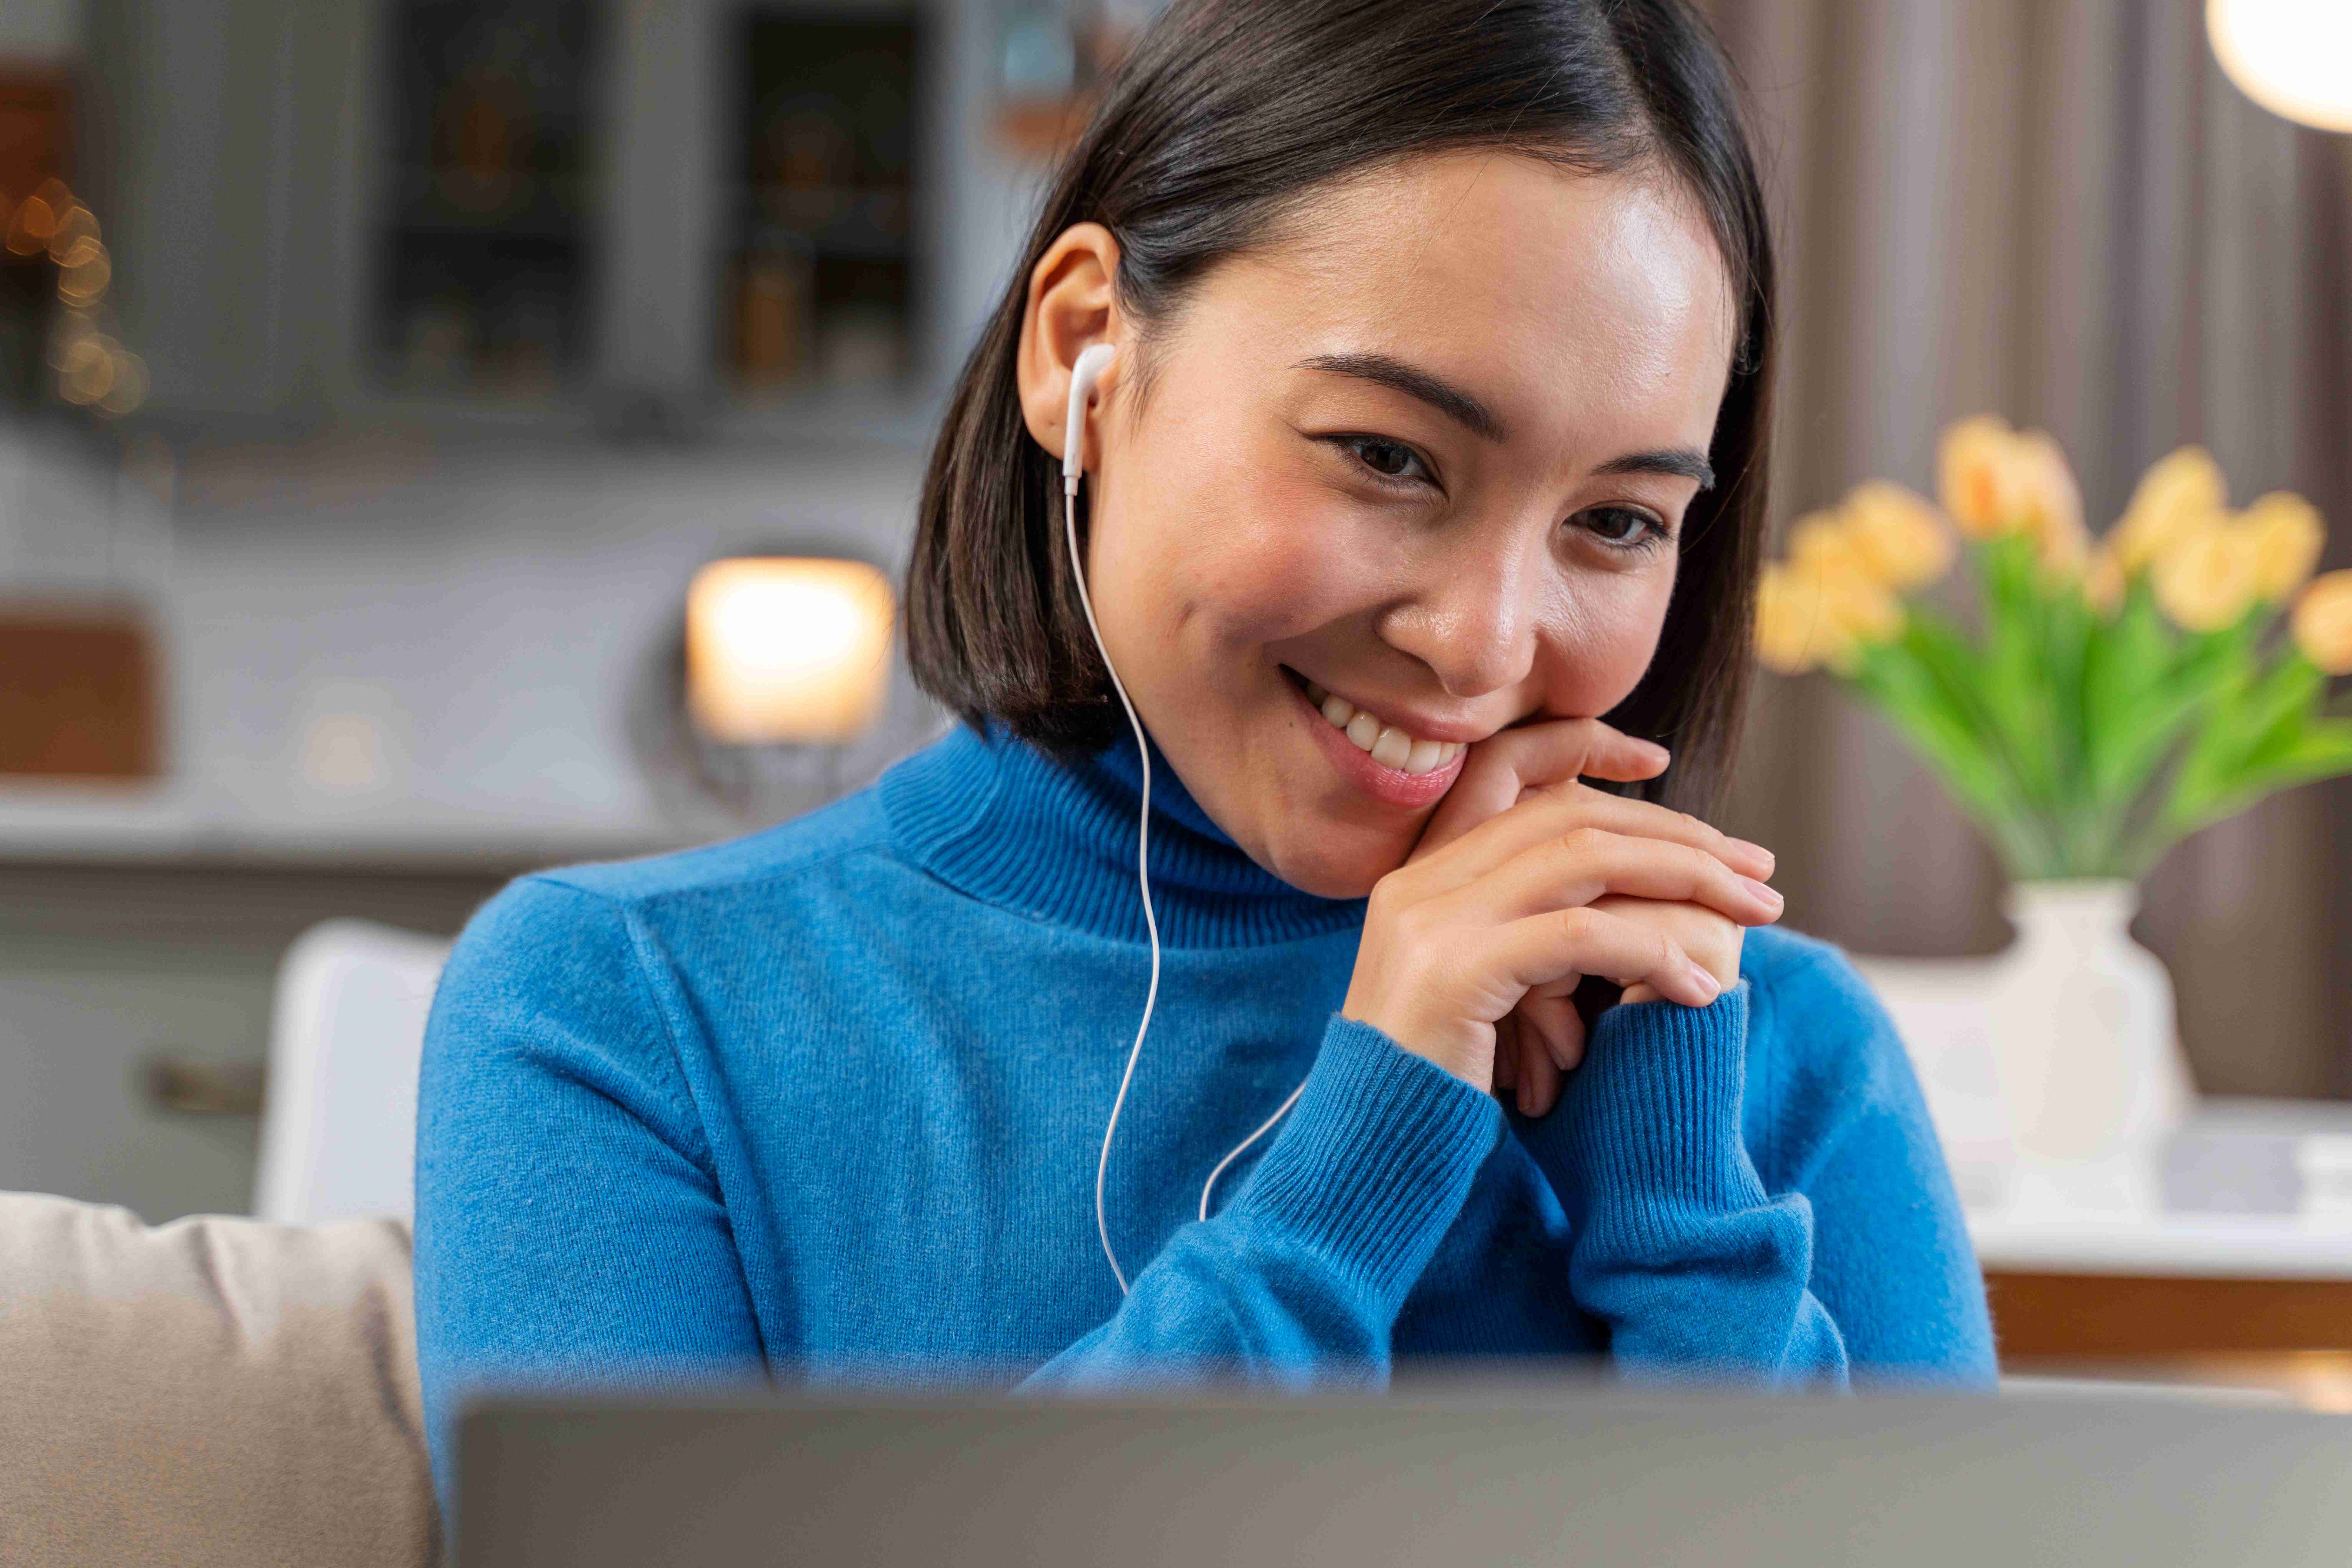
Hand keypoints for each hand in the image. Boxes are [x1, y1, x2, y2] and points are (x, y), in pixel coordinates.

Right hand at [1342, 717, 1781, 1109]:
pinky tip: (1698, 990)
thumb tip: (1626, 906)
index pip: (1532, 792)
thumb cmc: (1437, 1088)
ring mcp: (1431, 922)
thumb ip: (1528, 938)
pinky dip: (1650, 954)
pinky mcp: (1454, 972)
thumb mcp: (1482, 992)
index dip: (1619, 788)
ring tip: (1755, 913)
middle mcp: (1420, 883)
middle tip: (1761, 870)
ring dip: (1684, 879)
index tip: (1698, 813)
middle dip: (1681, 838)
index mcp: (1423, 877)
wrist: (1365, 1156)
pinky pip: (1576, 937)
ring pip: (1584, 859)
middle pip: (1572, 818)